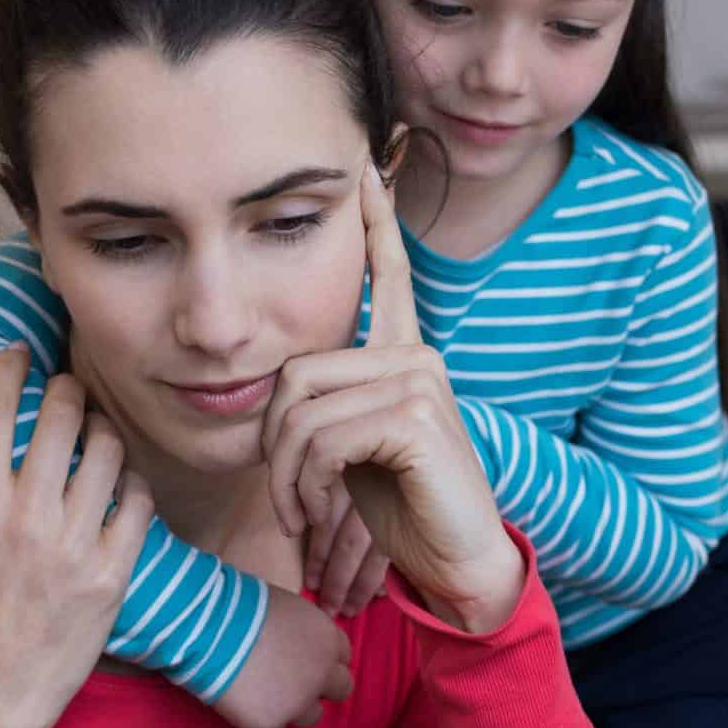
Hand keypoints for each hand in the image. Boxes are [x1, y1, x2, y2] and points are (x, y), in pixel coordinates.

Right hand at [0, 346, 152, 727]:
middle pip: (61, 420)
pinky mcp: (113, 576)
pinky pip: (138, 504)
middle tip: (66, 389)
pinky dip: (132, 482)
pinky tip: (119, 481)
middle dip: (67, 390)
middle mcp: (29, 523)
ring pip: (106, 454)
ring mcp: (76, 549)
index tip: (18, 353)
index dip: (9, 370)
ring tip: (94, 430)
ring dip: (102, 430)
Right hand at [212, 586, 353, 727]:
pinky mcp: (271, 724)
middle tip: (291, 682)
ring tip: (262, 693)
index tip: (303, 658)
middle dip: (320, 687)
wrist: (208, 628)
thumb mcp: (287, 608)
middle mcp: (323, 674)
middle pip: (340, 690)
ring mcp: (299, 703)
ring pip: (310, 716)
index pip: (342, 657)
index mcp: (328, 639)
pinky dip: (261, 721)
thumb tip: (296, 643)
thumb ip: (303, 631)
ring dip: (293, 707)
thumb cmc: (241, 606)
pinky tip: (243, 703)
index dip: (322, 658)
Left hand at [263, 162, 523, 634]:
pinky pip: (321, 436)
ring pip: (302, 406)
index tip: (367, 162)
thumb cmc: (401, 512)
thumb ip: (325, 404)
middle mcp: (416, 354)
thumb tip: (281, 377)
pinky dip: (307, 484)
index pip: (385, 273)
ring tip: (303, 513)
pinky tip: (323, 512)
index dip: (374, 221)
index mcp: (402, 354)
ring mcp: (419, 379)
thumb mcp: (349, 450)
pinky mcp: (416, 415)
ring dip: (287, 474)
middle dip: (273, 443)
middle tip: (286, 500)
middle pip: (296, 368)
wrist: (455, 565)